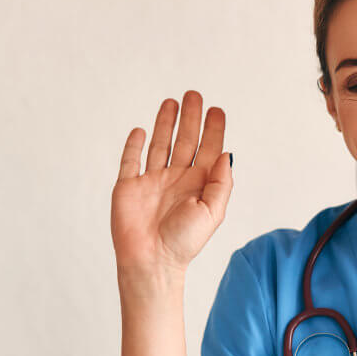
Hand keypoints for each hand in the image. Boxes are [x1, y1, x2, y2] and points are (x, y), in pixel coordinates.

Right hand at [110, 90, 232, 274]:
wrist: (152, 260)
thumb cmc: (184, 242)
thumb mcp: (212, 212)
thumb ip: (221, 183)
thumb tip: (227, 153)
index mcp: (198, 185)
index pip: (208, 150)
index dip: (213, 130)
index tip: (216, 110)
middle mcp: (176, 180)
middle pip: (185, 141)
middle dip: (191, 118)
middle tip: (194, 95)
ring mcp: (152, 182)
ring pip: (160, 145)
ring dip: (165, 124)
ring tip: (172, 102)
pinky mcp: (129, 187)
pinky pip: (131, 160)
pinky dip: (134, 144)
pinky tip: (140, 130)